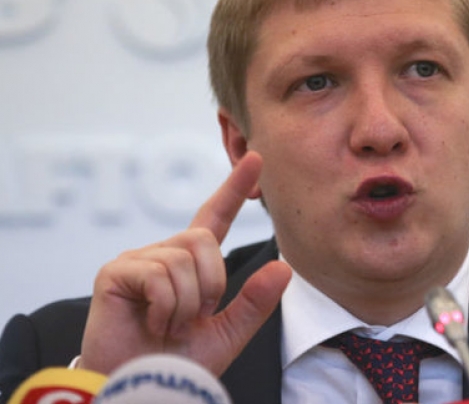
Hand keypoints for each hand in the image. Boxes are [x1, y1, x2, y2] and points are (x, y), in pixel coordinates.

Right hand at [79, 151, 290, 375]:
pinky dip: (165, 307)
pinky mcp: (114, 273)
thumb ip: (256, 302)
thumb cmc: (178, 362)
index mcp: (192, 263)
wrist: (140, 388)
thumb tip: (285, 266)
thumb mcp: (228, 333)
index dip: (235, 187)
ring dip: (187, 303)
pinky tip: (153, 323)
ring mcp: (138, 260)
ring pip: (183, 259)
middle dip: (210, 284)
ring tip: (169, 325)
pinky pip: (158, 275)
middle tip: (193, 317)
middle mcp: (164, 253)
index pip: (216, 216)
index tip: (255, 157)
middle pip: (204, 239)